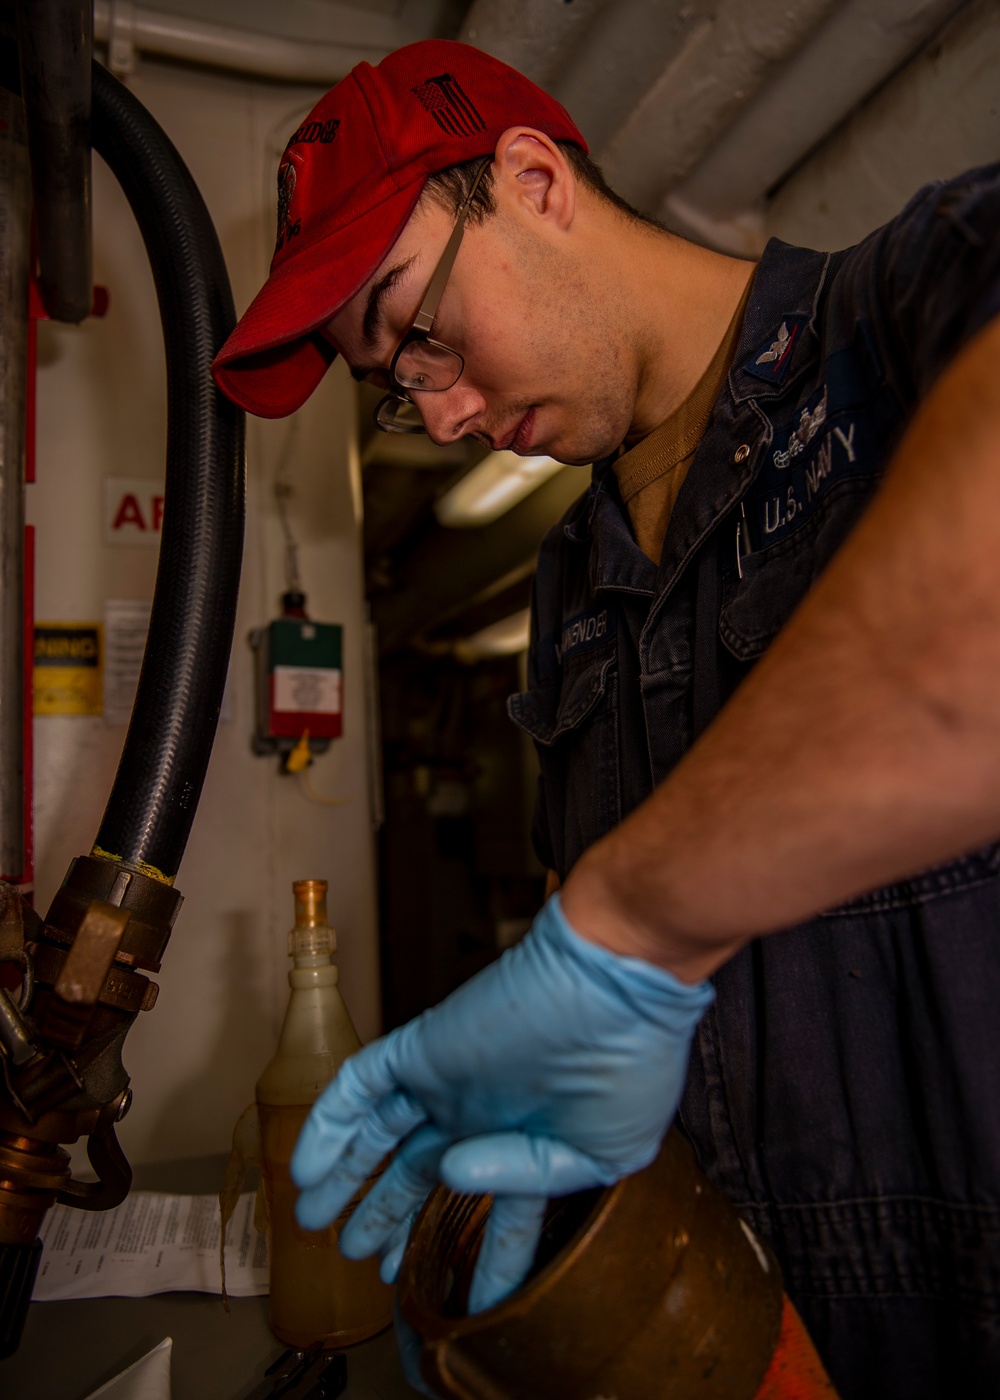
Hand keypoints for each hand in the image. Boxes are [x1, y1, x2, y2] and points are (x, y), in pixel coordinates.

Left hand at [290, 895, 712, 1313]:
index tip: (464, 1306)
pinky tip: (306, 1169)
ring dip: (346, 1178)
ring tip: (313, 1223)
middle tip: (358, 1256)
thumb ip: (529, 1179)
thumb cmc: (630, 1063)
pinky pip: (359, 1085)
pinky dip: (327, 1125)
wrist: (618, 982)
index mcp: (535, 1140)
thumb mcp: (603, 1153)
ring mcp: (449, 1080)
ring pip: (379, 1134)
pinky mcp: (422, 1048)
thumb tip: (454, 1176)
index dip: (481, 1261)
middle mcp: (484, 1112)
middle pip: (419, 1171)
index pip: (496, 1212)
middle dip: (387, 1216)